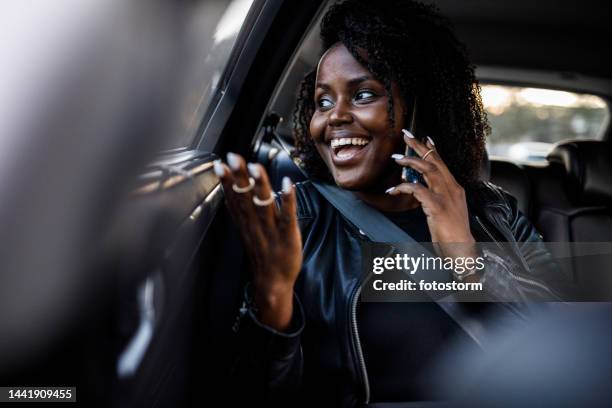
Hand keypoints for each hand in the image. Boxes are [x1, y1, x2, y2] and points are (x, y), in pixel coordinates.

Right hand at [215, 153, 301, 330]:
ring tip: (255, 167)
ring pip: (263, 205)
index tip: (219, 164)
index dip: (226, 181)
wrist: (272, 284)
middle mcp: (255, 225)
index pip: (233, 198)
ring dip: (259, 185)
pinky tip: (287, 184)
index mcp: (245, 223)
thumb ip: (240, 211)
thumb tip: (233, 190)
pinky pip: (287, 216)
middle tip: (232, 158)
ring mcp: (271, 230)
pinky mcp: (288, 236)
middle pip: (245, 198)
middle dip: (238, 177)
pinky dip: (287, 200)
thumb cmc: (262, 255)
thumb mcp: (246, 232)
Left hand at [387, 130, 475, 256]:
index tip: (425, 138)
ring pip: (428, 170)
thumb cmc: (452, 233)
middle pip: (435, 161)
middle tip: (406, 135)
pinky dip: (404, 187)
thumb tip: (420, 188)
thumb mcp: (446, 211)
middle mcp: (452, 189)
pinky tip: (393, 189)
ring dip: (410, 161)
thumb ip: (435, 197)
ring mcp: (446, 197)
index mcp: (455, 189)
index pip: (443, 164)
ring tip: (396, 157)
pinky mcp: (437, 206)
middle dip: (419, 146)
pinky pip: (417, 190)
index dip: (433, 150)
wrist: (462, 250)